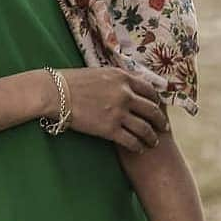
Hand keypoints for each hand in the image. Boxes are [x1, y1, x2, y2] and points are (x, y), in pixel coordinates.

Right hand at [52, 67, 167, 151]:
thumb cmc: (72, 81)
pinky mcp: (109, 129)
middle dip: (160, 121)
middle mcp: (125, 94)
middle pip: (152, 110)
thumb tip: (128, 83)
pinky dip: (138, 146)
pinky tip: (139, 148)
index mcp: (123, 78)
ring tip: (153, 142)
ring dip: (151, 137)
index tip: (159, 107)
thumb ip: (117, 79)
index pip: (149, 90)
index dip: (157, 101)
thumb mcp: (100, 72)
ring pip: (144, 128)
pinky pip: (131, 140)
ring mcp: (118, 112)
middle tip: (164, 128)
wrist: (56, 92)